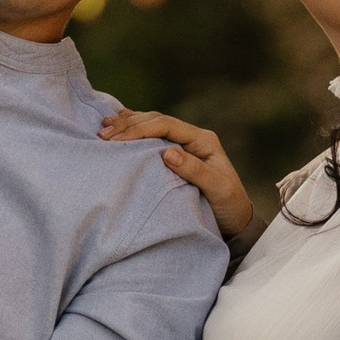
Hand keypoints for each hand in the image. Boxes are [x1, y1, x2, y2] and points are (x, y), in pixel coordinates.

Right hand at [99, 108, 255, 246]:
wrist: (236, 218)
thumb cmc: (228, 205)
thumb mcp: (216, 189)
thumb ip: (194, 171)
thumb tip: (168, 153)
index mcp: (203, 140)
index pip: (166, 125)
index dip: (140, 129)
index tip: (117, 139)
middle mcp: (193, 137)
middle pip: (156, 121)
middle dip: (129, 125)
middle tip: (103, 134)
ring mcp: (184, 143)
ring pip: (152, 124)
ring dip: (128, 124)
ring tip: (103, 127)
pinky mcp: (177, 152)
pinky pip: (152, 135)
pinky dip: (134, 130)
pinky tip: (118, 125)